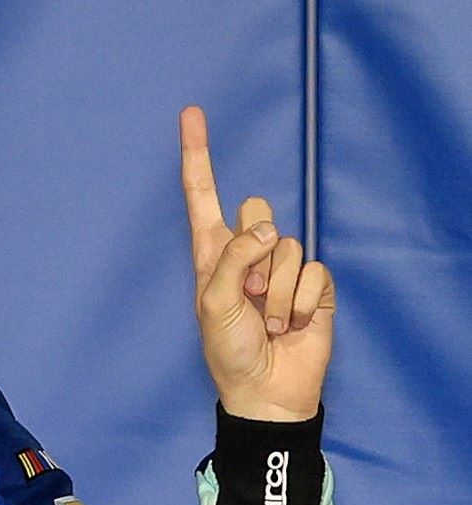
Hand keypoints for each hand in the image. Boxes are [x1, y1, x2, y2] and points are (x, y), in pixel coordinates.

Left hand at [180, 106, 334, 421]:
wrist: (265, 390)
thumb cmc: (228, 350)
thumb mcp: (214, 303)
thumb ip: (234, 258)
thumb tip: (268, 228)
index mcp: (211, 253)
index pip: (203, 195)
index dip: (197, 155)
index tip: (191, 114)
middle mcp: (246, 252)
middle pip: (259, 208)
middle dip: (255, 252)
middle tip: (249, 294)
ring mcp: (281, 267)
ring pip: (288, 245)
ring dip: (277, 291)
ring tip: (268, 319)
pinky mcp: (313, 285)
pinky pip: (314, 271)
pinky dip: (301, 302)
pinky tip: (292, 324)